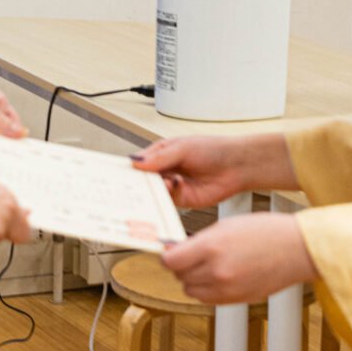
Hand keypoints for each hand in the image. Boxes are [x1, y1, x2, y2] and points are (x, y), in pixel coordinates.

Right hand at [130, 133, 294, 207]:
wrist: (237, 166)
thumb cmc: (214, 149)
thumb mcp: (183, 148)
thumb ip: (160, 157)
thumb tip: (137, 163)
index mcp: (159, 155)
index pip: (137, 163)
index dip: (127, 169)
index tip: (114, 174)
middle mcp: (163, 171)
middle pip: (142, 181)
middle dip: (136, 184)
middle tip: (129, 185)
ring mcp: (171, 187)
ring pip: (153, 193)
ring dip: (153, 190)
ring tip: (158, 183)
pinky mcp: (181, 200)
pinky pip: (167, 202)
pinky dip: (167, 197)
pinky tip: (172, 187)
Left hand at [160, 214, 314, 305]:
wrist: (297, 249)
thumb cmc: (267, 232)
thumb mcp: (226, 225)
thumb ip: (199, 240)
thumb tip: (177, 250)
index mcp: (212, 248)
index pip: (169, 261)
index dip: (168, 255)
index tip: (171, 251)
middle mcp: (216, 272)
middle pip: (179, 276)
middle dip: (181, 266)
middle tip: (192, 255)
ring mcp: (227, 289)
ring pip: (191, 290)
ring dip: (193, 279)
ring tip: (208, 265)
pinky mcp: (236, 300)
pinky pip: (208, 299)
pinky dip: (207, 289)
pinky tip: (219, 275)